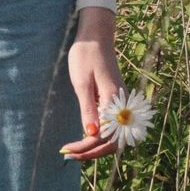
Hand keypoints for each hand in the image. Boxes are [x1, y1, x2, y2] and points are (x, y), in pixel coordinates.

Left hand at [61, 5, 123, 161]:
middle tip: (69, 155)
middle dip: (92, 152)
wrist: (96, 36)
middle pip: (113, 141)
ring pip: (114, 136)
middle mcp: (122, 106)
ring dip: (96, 147)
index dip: (86, 148)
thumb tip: (91, 135)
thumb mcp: (82, 82)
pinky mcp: (117, 101)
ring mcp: (121, 104)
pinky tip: (86, 137)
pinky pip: (112, 126)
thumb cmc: (86, 55)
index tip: (67, 151)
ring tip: (75, 151)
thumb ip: (88, 109)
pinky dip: (100, 136)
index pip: (104, 136)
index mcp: (114, 101)